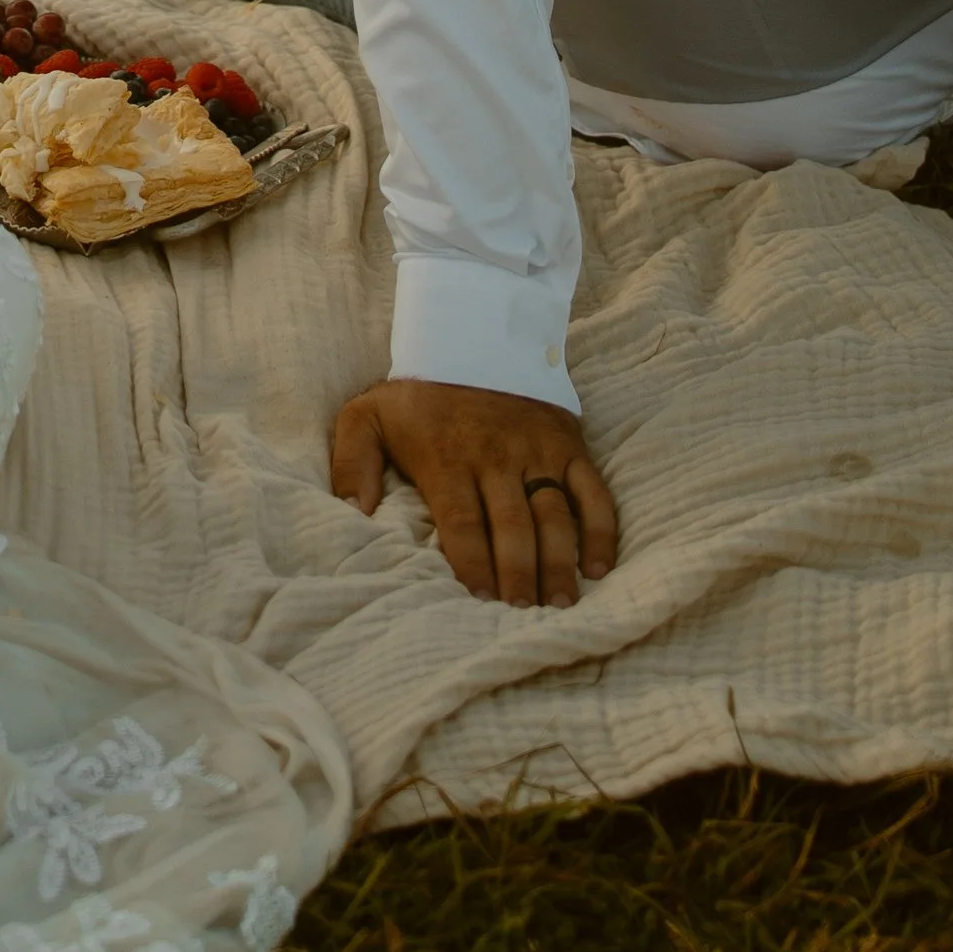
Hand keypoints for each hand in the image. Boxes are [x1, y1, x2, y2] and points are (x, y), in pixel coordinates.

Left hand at [329, 378, 617, 606]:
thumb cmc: (416, 395)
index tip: (477, 600)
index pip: (462, 522)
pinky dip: (602, 530)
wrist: (472, 337)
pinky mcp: (568, 445)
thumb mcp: (366, 416)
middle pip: (512, 525)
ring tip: (559, 604)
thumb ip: (351, 463)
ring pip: (554, 514)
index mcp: (448, 458)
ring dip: (559, 562)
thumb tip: (351, 514)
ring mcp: (537, 451)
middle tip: (522, 615)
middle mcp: (496, 457)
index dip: (471, 563)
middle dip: (518, 573)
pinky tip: (600, 568)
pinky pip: (594, 492)